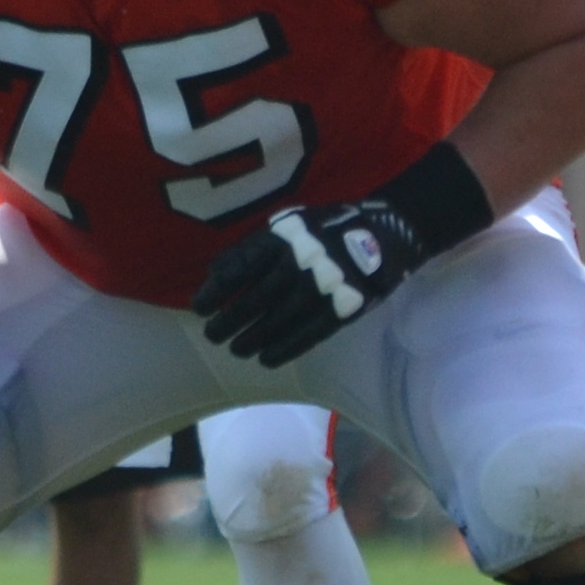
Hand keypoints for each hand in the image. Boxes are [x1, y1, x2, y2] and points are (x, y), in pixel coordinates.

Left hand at [197, 201, 431, 366]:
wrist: (385, 235)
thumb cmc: (325, 230)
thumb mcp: (288, 226)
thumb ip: (252, 247)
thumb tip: (214, 272)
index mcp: (282, 239)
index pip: (238, 269)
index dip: (215, 292)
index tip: (199, 308)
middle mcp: (298, 263)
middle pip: (254, 300)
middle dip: (228, 322)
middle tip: (212, 335)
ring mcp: (321, 288)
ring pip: (277, 322)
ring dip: (251, 340)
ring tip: (236, 349)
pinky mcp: (341, 310)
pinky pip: (306, 335)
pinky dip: (283, 350)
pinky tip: (266, 359)